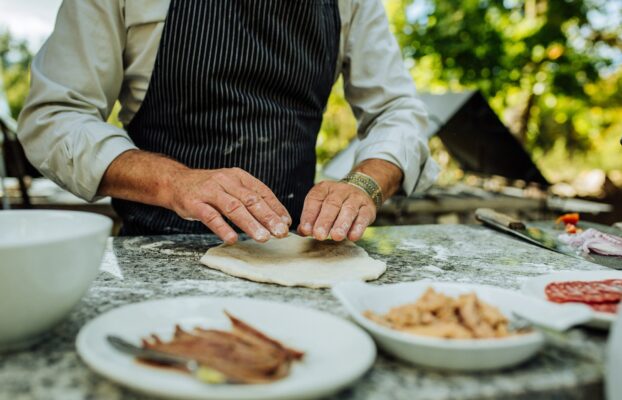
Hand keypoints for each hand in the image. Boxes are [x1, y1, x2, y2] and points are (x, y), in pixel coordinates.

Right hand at [168, 167, 290, 243]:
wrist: (175, 182)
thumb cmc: (209, 189)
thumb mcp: (231, 187)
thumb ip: (250, 199)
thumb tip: (277, 219)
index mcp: (238, 176)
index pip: (262, 191)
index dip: (276, 208)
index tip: (286, 223)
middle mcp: (225, 180)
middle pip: (250, 200)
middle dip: (268, 217)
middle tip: (280, 233)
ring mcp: (209, 191)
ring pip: (233, 208)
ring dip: (250, 223)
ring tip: (263, 238)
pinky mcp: (194, 203)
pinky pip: (210, 216)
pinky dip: (222, 228)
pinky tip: (232, 239)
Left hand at [298, 181, 375, 241]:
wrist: (361, 188)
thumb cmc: (336, 202)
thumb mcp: (321, 204)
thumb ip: (311, 218)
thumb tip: (303, 231)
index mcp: (324, 188)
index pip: (315, 200)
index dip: (309, 215)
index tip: (305, 230)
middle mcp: (340, 191)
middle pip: (331, 205)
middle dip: (325, 221)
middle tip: (319, 235)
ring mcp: (355, 198)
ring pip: (349, 209)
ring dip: (342, 224)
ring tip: (336, 236)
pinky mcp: (368, 207)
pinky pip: (364, 216)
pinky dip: (358, 227)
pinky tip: (353, 237)